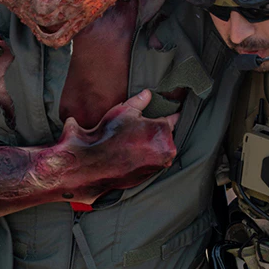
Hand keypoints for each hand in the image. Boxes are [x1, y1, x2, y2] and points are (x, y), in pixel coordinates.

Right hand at [56, 90, 179, 199]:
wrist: (94, 163)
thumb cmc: (109, 135)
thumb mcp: (124, 111)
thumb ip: (139, 101)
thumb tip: (148, 93)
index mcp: (163, 130)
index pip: (173, 119)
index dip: (172, 114)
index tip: (175, 111)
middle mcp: (166, 149)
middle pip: (166, 135)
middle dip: (157, 131)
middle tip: (140, 129)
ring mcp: (160, 164)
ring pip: (161, 149)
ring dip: (152, 145)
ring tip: (134, 141)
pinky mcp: (151, 175)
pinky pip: (153, 162)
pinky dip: (147, 157)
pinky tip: (132, 152)